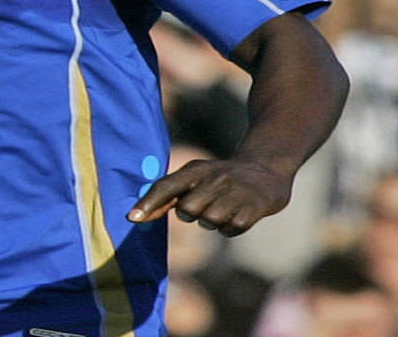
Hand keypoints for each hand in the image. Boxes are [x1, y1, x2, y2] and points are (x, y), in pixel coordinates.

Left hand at [127, 157, 291, 235]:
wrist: (265, 168)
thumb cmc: (219, 178)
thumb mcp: (195, 176)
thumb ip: (168, 194)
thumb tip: (136, 216)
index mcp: (195, 169)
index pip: (166, 186)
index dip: (148, 203)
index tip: (132, 218)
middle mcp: (214, 178)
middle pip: (187, 210)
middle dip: (191, 214)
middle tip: (204, 205)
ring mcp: (235, 191)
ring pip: (209, 221)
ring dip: (212, 222)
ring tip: (222, 209)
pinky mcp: (254, 207)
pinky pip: (231, 229)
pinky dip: (230, 229)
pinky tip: (237, 215)